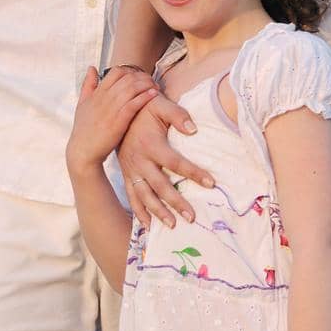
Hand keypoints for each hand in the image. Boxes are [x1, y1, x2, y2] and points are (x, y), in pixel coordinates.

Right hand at [66, 67, 157, 175]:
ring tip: (156, 86)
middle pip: (127, 77)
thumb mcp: (82, 104)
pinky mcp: (118, 122)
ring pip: (132, 88)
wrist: (83, 152)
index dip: (130, 71)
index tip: (139, 77)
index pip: (116, 72)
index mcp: (97, 93)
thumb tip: (92, 67)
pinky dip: (145, 97)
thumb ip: (88, 85)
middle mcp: (104, 98)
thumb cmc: (83, 129)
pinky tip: (154, 95)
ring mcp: (111, 109)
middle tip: (152, 80)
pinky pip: (134, 104)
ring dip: (147, 84)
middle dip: (143, 76)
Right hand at [116, 93, 213, 228]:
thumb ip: (177, 114)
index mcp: (151, 144)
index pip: (176, 162)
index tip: (211, 183)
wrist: (119, 112)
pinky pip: (131, 196)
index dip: (194, 173)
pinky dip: (139, 212)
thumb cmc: (144, 108)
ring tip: (172, 225)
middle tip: (192, 217)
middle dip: (176, 202)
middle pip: (160, 185)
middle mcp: (140, 160)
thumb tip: (194, 130)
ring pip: (145, 196)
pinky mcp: (126, 175)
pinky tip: (148, 226)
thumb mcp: (159, 104)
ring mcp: (131, 170)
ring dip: (158, 212)